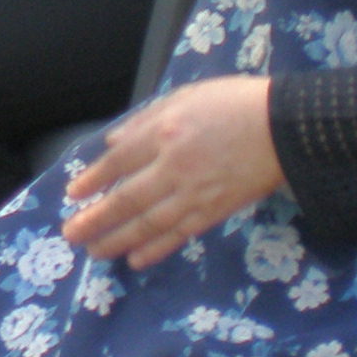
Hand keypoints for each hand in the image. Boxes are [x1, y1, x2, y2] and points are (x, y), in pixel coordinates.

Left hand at [62, 76, 283, 268]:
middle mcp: (174, 166)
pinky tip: (136, 260)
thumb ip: (146, 121)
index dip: (93, 179)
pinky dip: (156, 250)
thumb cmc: (234, 104)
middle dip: (96, 219)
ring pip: (148, 224)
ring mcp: (195, 193)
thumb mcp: (184, 97)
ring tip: (94, 252)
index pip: (118, 161)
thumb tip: (113, 143)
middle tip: (70, 234)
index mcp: (165, 132)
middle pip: (126, 199)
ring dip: (117, 240)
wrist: (285, 128)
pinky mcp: (214, 212)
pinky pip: (179, 235)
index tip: (73, 194)